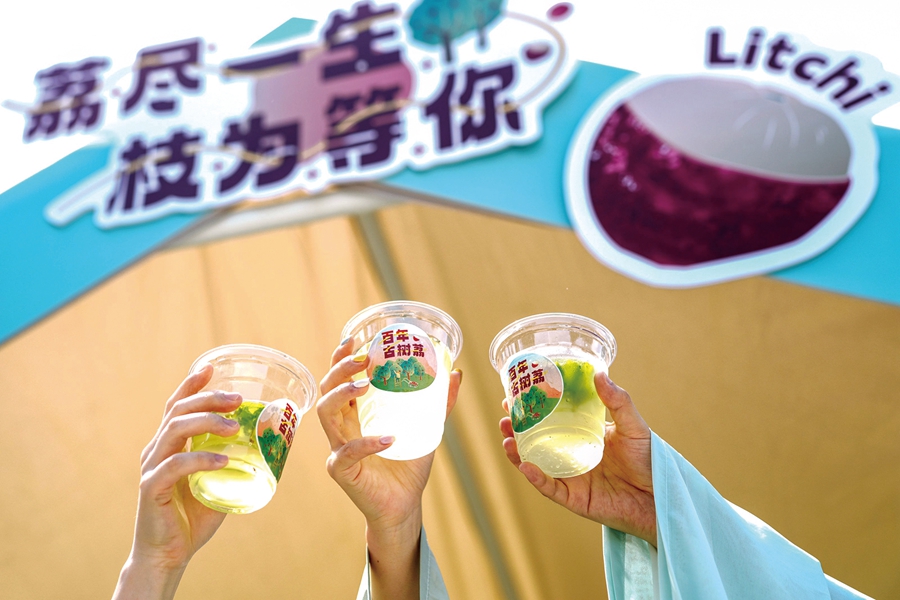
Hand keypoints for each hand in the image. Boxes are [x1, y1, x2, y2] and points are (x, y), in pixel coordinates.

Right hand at [113, 364, 242, 599]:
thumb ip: (234, 461)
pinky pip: (175, 467)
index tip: (211, 367)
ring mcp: (152, 468)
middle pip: (178, 411)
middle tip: (237, 397)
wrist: (170, 553)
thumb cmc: (194, 515)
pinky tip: (223, 460)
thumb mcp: (218, 480)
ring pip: (174, 431)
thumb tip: (269, 443)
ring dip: (206, 422)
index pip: (177, 405)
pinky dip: (200, 459)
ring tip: (233, 425)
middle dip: (207, 398)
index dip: (192, 384)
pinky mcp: (152, 489)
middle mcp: (157, 450)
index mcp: (169, 444)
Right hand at [317, 338, 461, 599]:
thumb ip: (439, 404)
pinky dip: (368, 443)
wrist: (404, 505)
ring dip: (343, 394)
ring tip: (366, 385)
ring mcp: (338, 447)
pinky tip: (389, 438)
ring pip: (325, 412)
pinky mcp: (342, 470)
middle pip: (326, 389)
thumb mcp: (427, 428)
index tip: (354, 339)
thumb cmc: (408, 465)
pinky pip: (347, 452)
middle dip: (340, 368)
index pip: (339, 378)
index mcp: (356, 413)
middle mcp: (342, 426)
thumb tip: (456, 373)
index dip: (341, 357)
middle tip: (361, 358)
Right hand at [500, 372, 655, 545]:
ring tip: (506, 439)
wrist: (659, 497)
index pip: (552, 420)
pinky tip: (525, 465)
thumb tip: (599, 373)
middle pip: (537, 442)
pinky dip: (536, 478)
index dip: (533, 409)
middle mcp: (572, 456)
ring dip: (518, 453)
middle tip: (505, 417)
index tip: (516, 395)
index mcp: (583, 436)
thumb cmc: (648, 460)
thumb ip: (617, 401)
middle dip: (517, 430)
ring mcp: (571, 478)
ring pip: (536, 464)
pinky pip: (550, 488)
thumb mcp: (633, 425)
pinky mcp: (573, 498)